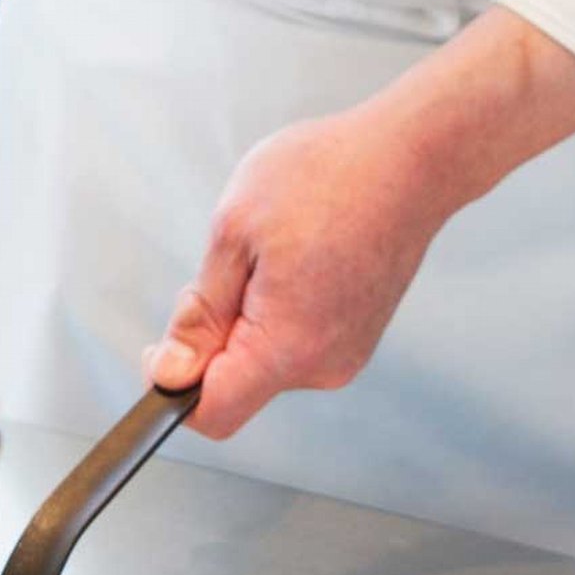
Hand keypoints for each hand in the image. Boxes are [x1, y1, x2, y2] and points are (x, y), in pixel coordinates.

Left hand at [145, 7, 574, 438]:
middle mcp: (323, 365)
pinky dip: (276, 314)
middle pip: (235, 388)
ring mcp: (344, 355)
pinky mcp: (355, 340)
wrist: (410, 160)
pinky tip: (296, 260)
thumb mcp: (234, 231)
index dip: (174, 386)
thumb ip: (200, 314)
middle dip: (213, 338)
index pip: (212, 414)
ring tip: (274, 253)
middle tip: (232, 266)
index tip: (164, 344)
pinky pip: (293, 345)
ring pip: (262, 364)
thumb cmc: (330, 177)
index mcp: (288, 345)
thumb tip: (170, 373)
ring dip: (246, 320)